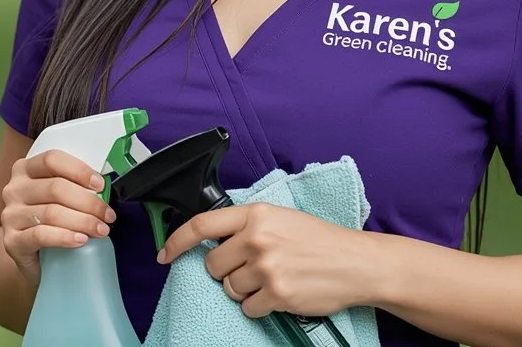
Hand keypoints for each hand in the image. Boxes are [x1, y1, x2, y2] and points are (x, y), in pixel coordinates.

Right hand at [0, 149, 117, 281]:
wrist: (30, 255)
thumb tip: (104, 187)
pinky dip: (64, 237)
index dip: (79, 170)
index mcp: (25, 169)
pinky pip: (40, 235)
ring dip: (83, 221)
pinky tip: (81, 240)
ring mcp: (10, 215)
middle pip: (55, 188)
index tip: (100, 185)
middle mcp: (14, 189)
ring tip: (101, 230)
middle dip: (88, 202)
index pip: (52, 160)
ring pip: (51, 212)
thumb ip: (72, 185)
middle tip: (108, 215)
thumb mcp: (57, 197)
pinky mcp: (12, 241)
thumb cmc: (49, 220)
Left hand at [156, 204, 379, 318]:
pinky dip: (259, 306)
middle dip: (225, 271)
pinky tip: (278, 295)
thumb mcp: (281, 218)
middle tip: (250, 268)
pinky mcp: (277, 294)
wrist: (356, 263)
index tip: (164, 254)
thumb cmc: (320, 240)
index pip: (202, 225)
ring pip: (230, 289)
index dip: (177, 241)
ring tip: (271, 280)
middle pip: (213, 264)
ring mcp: (266, 267)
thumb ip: (247, 224)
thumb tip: (212, 239)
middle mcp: (257, 238)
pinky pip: (248, 308)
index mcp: (256, 214)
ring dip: (245, 290)